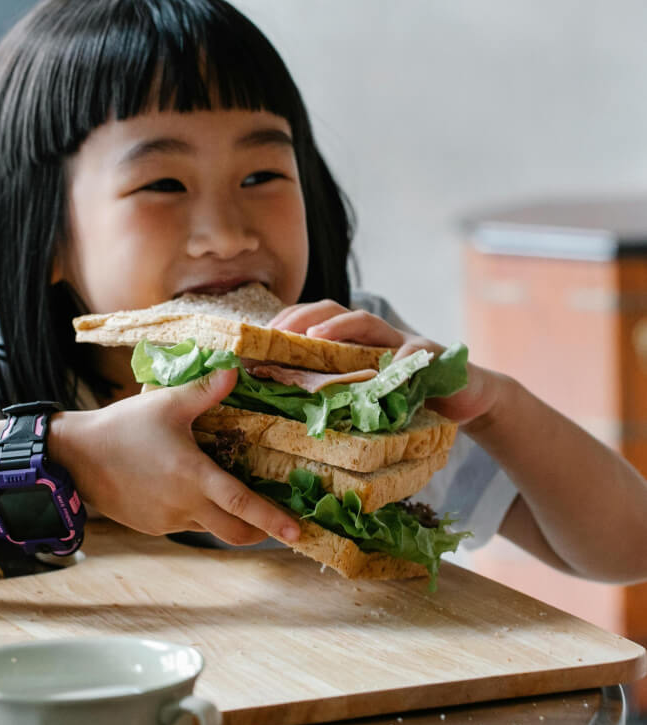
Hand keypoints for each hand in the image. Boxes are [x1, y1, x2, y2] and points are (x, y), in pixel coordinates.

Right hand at [51, 369, 300, 544]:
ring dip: (226, 519)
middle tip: (278, 525)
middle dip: (259, 532)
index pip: (242, 504)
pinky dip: (199, 515)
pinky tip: (191, 492)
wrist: (76, 456)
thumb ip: (205, 390)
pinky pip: (186, 524)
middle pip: (234, 532)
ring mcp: (168, 520)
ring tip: (232, 498)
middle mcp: (185, 505)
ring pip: (210, 529)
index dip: (272, 519)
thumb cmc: (124, 427)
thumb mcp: (167, 404)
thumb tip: (237, 371)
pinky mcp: (153, 526)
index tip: (297, 531)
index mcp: (193, 476)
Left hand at [270, 299, 499, 426]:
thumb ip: (339, 396)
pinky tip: (389, 372)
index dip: (287, 324)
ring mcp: (402, 341)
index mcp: (354, 343)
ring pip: (367, 322)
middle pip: (334, 311)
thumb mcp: (367, 397)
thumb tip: (286, 413)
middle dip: (303, 316)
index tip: (259, 337)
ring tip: (316, 337)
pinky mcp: (431, 355)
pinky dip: (401, 363)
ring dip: (339, 326)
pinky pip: (414, 356)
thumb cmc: (408, 400)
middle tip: (278, 332)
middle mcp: (375, 336)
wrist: (466, 396)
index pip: (314, 322)